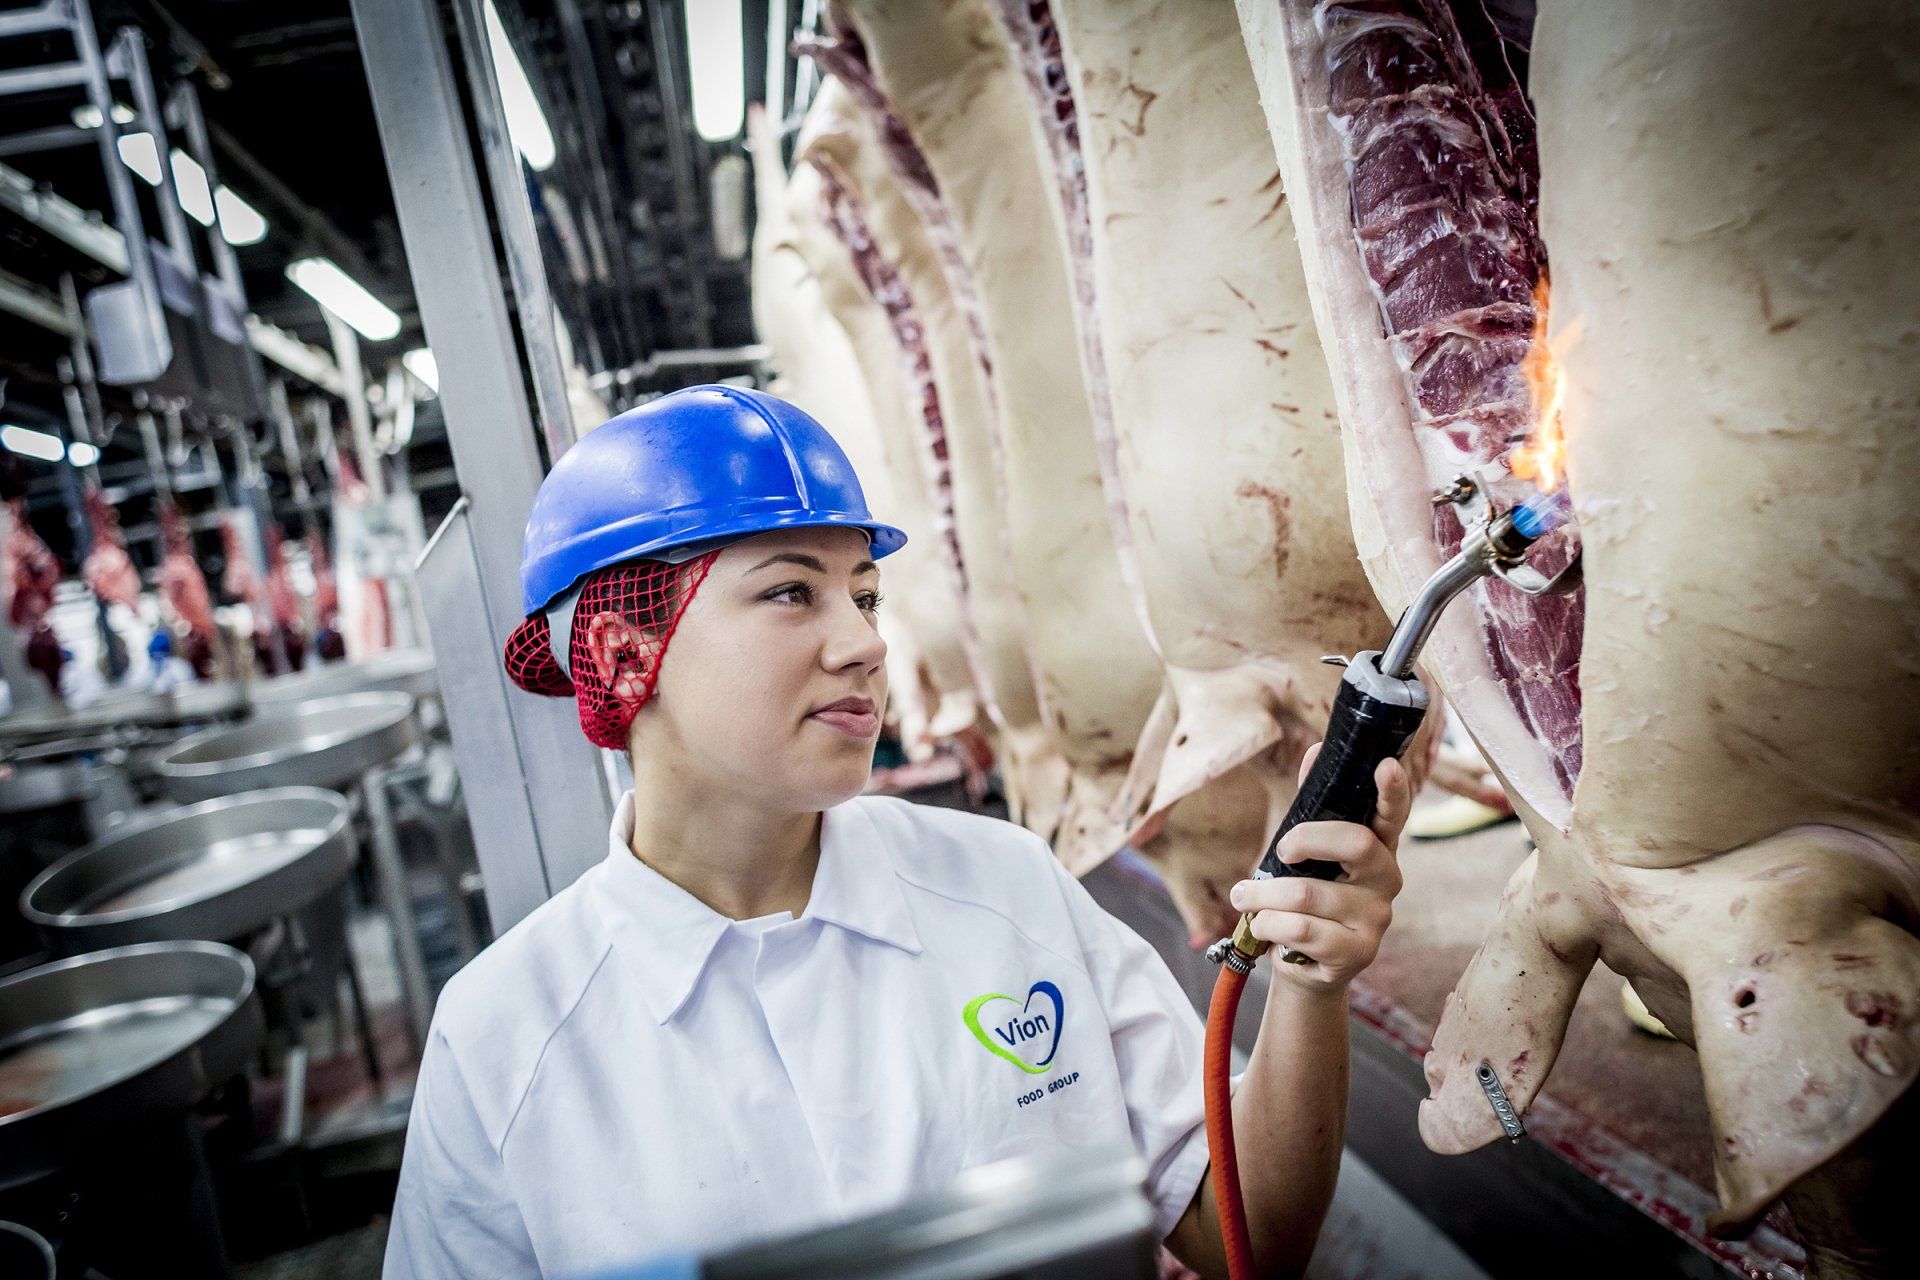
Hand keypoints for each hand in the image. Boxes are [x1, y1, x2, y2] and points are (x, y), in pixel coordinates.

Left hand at [1227, 746, 1410, 990]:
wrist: (1303, 965)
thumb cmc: (1305, 899)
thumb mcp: (1305, 854)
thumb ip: (1311, 807)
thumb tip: (1316, 750)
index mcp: (1377, 847)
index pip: (1393, 815)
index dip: (1393, 791)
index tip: (1385, 765)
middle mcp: (1387, 880)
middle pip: (1355, 843)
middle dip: (1303, 841)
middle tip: (1277, 852)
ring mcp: (1377, 918)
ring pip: (1308, 894)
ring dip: (1262, 895)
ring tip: (1243, 897)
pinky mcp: (1357, 951)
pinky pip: (1300, 929)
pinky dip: (1267, 924)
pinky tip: (1262, 926)